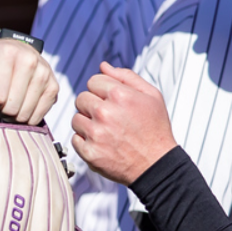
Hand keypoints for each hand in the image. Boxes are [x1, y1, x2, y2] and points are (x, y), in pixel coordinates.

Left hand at [0, 38, 56, 124]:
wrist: (13, 51)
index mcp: (6, 53)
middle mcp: (29, 60)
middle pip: (12, 108)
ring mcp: (44, 74)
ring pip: (25, 114)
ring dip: (12, 117)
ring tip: (6, 106)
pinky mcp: (54, 86)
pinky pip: (39, 116)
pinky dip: (27, 118)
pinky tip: (19, 108)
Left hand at [69, 62, 177, 184]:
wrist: (156, 164)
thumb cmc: (155, 128)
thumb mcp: (151, 96)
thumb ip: (126, 77)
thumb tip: (103, 66)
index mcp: (119, 95)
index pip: (93, 81)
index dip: (102, 90)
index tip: (112, 101)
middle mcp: (104, 112)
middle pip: (81, 98)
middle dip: (92, 106)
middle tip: (109, 117)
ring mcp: (95, 133)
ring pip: (76, 119)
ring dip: (87, 123)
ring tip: (107, 131)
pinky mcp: (89, 152)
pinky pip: (75, 138)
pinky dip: (86, 141)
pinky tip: (103, 143)